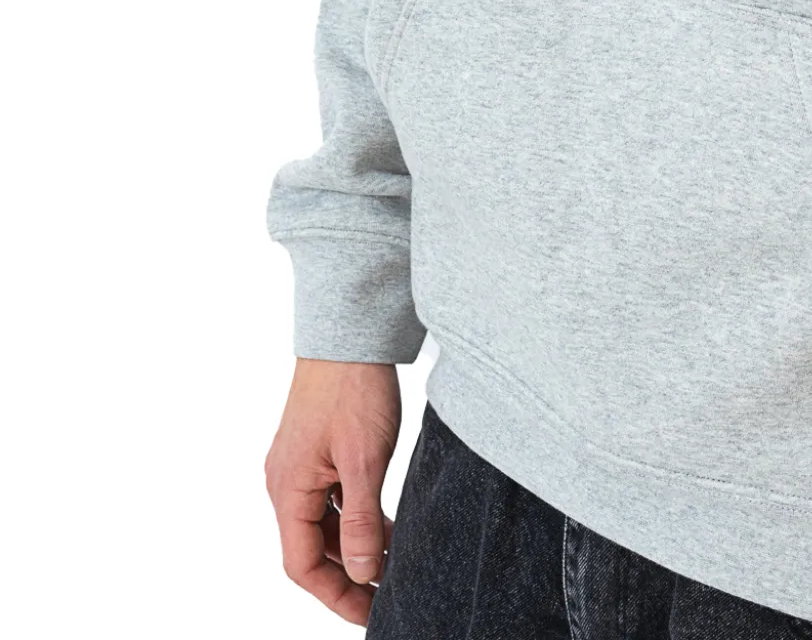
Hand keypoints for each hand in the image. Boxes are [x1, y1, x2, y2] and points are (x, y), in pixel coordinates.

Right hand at [265, 359, 401, 624]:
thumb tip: (360, 573)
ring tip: (394, 563)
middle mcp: (286, 481)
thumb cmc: (354, 387)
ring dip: (353, 547)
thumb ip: (360, 521)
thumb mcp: (365, 459)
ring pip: (322, 524)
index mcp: (288, 489)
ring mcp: (300, 465)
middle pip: (310, 549)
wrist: (351, 331)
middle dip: (347, 576)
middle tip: (387, 593)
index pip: (301, 565)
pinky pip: (331, 499)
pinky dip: (355, 518)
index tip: (370, 612)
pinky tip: (387, 526)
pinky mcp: (317, 450)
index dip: (335, 595)